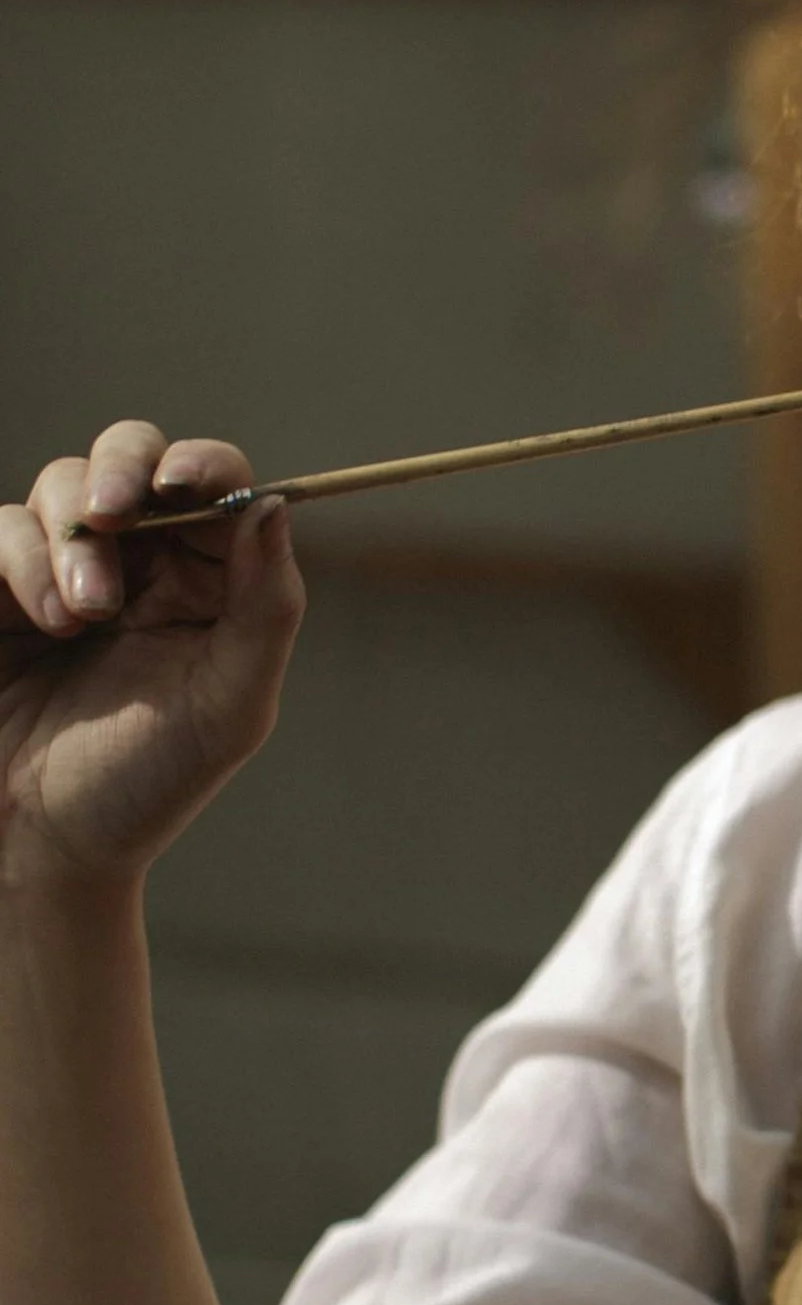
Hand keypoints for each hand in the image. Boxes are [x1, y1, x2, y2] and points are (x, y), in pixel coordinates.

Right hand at [0, 422, 303, 896]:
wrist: (37, 849)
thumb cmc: (143, 787)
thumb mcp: (227, 707)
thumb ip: (264, 609)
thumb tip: (273, 506)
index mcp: (207, 581)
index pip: (213, 488)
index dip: (202, 466)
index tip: (184, 482)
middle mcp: (139, 562)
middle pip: (131, 455)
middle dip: (121, 469)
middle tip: (112, 511)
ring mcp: (60, 568)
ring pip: (60, 486)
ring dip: (69, 541)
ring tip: (78, 618)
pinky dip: (18, 560)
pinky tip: (45, 624)